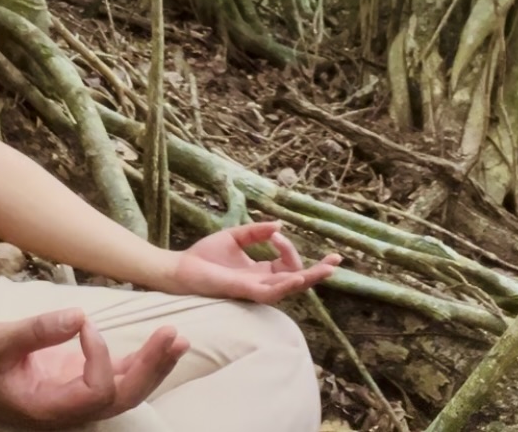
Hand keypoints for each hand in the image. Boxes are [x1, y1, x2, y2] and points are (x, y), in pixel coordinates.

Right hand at [0, 308, 188, 428]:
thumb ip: (36, 330)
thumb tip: (78, 316)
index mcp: (49, 409)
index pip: (96, 392)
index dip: (99, 357)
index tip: (82, 323)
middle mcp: (70, 410)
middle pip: (124, 398)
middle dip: (151, 369)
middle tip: (173, 337)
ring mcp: (77, 398)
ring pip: (128, 390)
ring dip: (154, 364)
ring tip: (178, 338)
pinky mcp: (80, 382)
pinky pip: (118, 376)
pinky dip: (141, 360)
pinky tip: (162, 342)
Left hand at [162, 222, 340, 303]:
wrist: (181, 267)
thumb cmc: (205, 256)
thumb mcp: (234, 237)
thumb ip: (256, 232)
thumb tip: (279, 225)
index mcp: (261, 272)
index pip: (288, 264)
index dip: (288, 247)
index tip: (276, 233)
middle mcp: (262, 283)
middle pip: (298, 280)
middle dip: (318, 272)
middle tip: (336, 260)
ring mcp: (255, 289)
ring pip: (290, 288)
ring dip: (309, 278)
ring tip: (327, 269)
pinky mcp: (245, 291)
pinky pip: (271, 293)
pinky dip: (287, 285)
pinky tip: (298, 277)